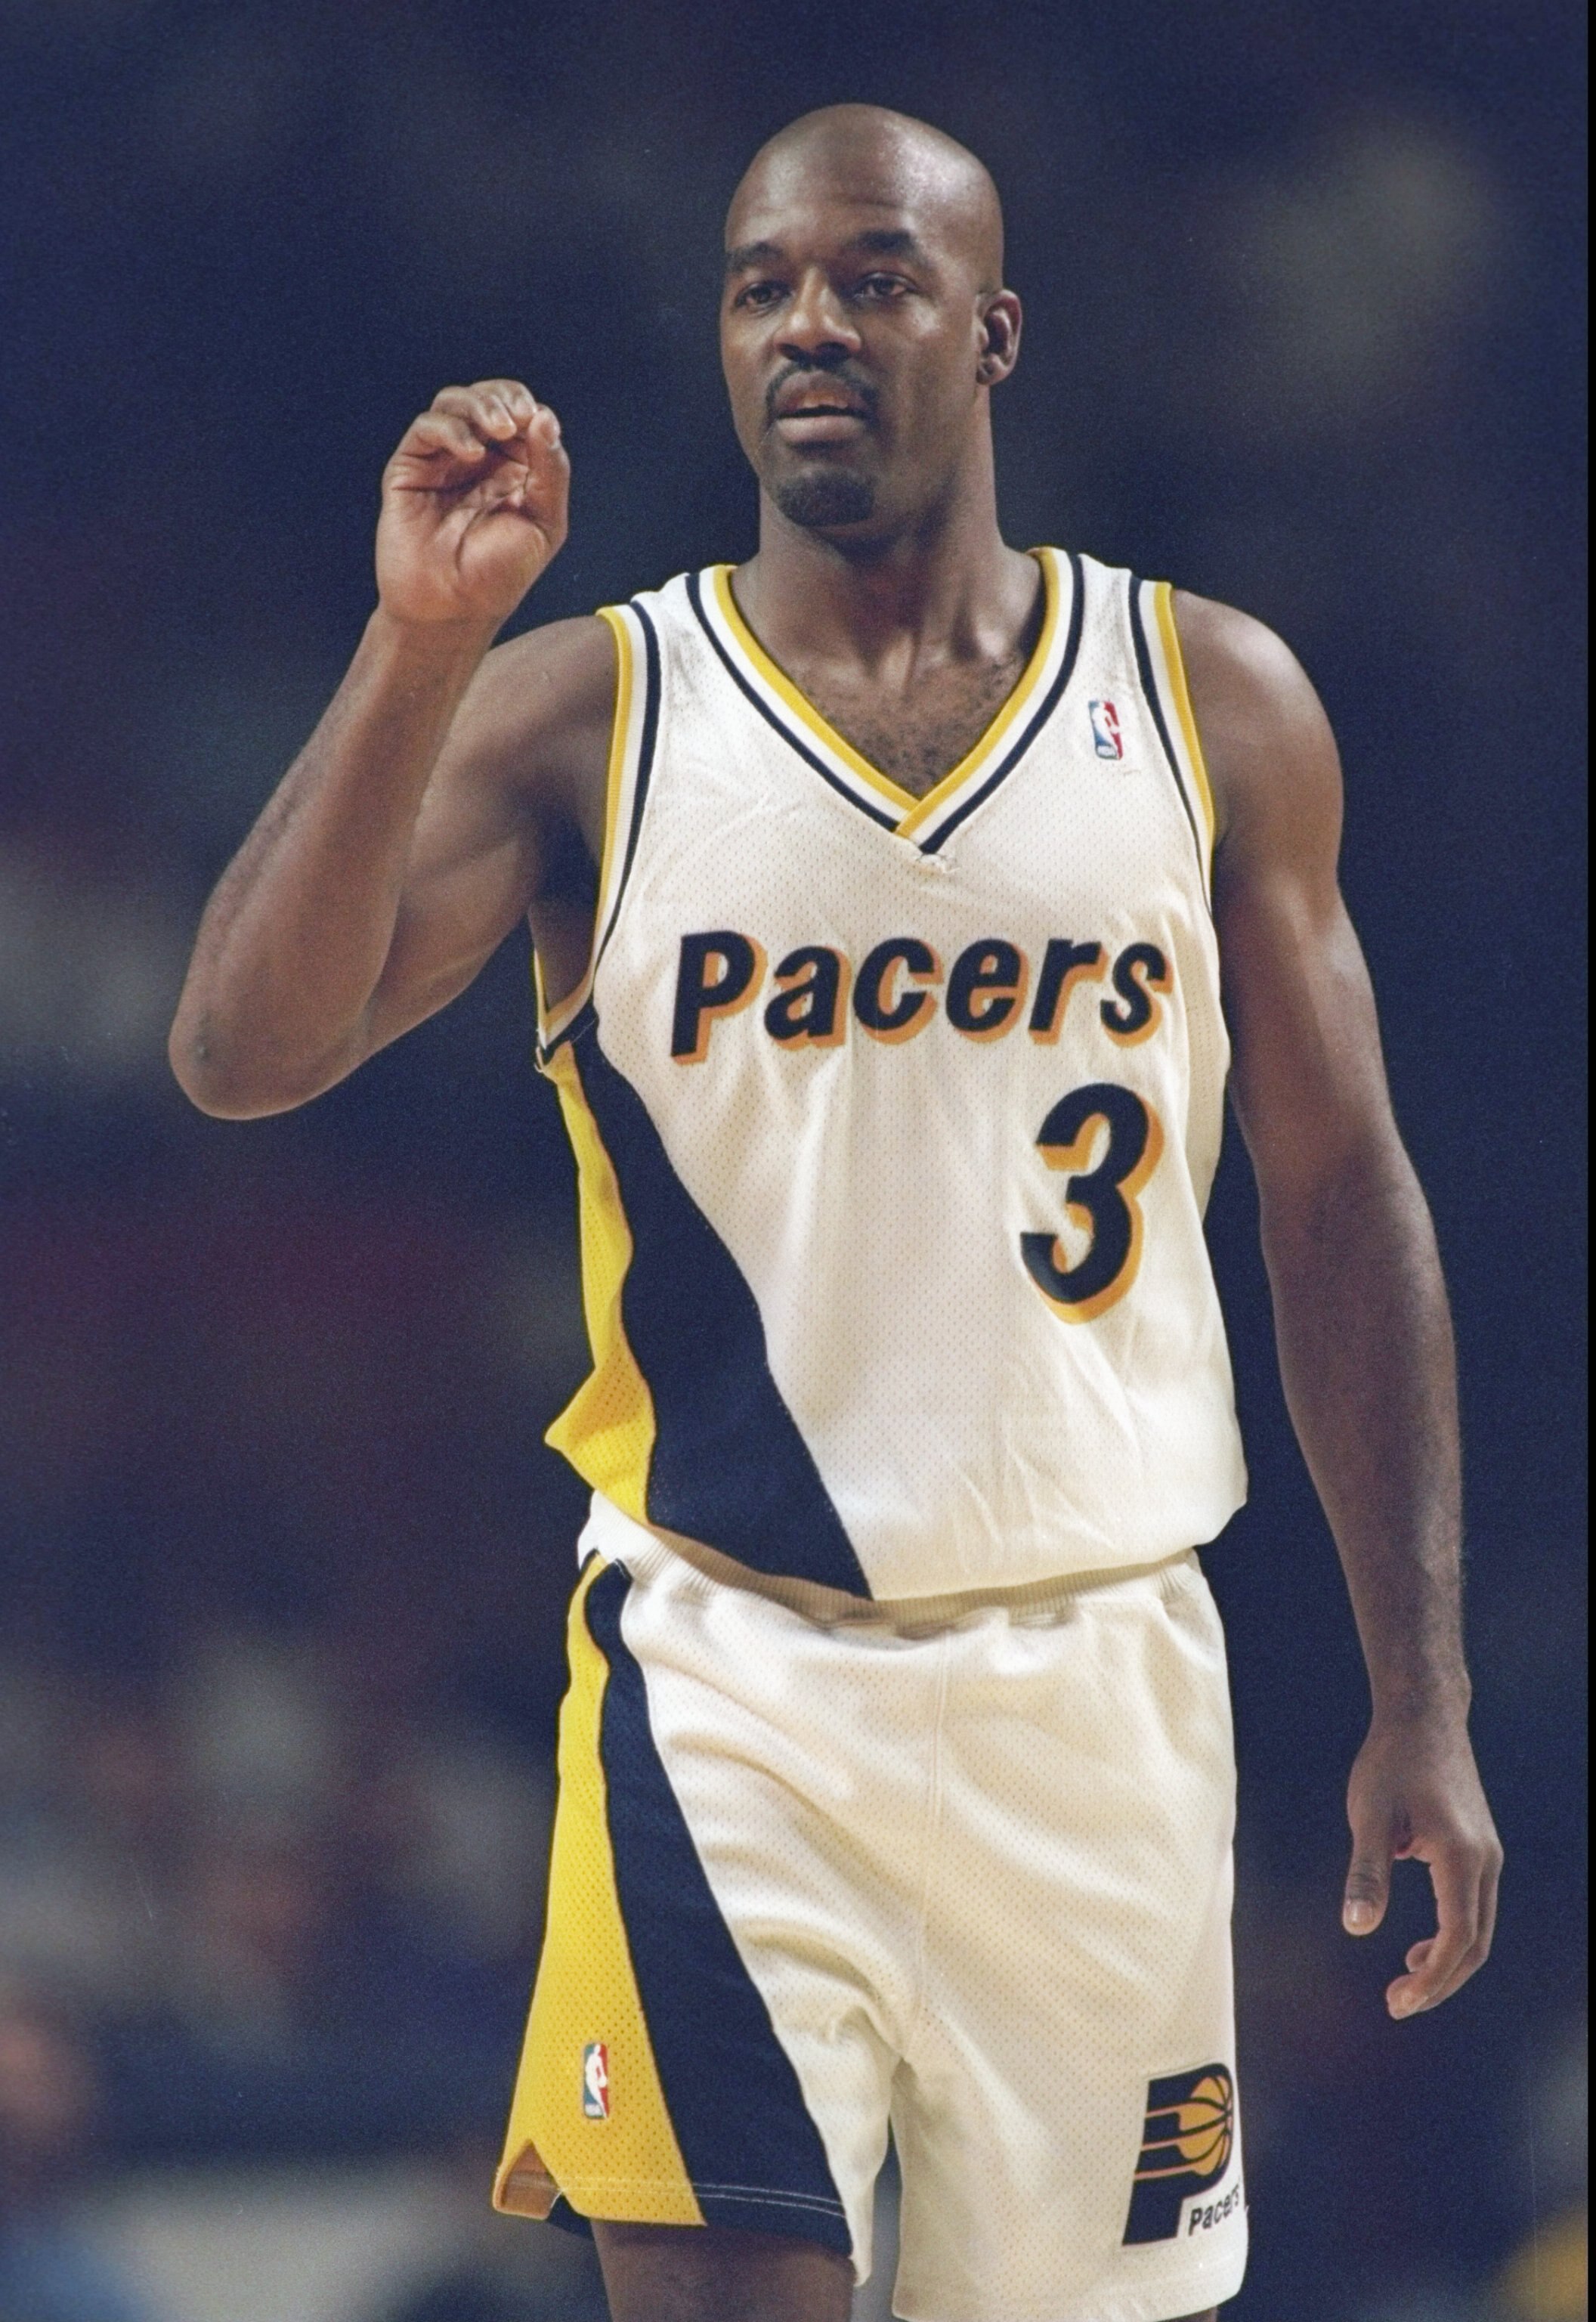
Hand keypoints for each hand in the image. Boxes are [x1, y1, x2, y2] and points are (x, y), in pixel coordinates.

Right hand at [376, 379, 569, 629]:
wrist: (451, 610)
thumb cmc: (498, 576)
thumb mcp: (544, 523)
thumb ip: (551, 470)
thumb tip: (545, 416)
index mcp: (513, 469)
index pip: (522, 414)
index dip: (528, 409)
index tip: (536, 423)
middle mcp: (477, 459)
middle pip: (487, 398)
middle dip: (504, 398)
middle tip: (516, 419)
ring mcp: (442, 461)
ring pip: (454, 402)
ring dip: (479, 405)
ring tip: (498, 429)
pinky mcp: (410, 468)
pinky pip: (426, 428)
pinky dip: (451, 430)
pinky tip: (471, 453)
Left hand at [1342, 1711, 1501, 2015]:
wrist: (1424, 1717)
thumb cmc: (1392, 1760)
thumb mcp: (1369, 1814)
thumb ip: (1366, 1872)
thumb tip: (1356, 1927)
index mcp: (1460, 1855)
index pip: (1456, 1937)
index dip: (1432, 1979)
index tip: (1400, 2001)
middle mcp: (1484, 1860)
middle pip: (1475, 1944)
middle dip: (1439, 1982)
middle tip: (1397, 2003)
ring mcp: (1487, 1855)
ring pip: (1478, 1930)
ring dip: (1446, 1963)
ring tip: (1405, 1983)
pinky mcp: (1479, 1849)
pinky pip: (1473, 1909)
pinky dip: (1451, 1937)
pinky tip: (1417, 1948)